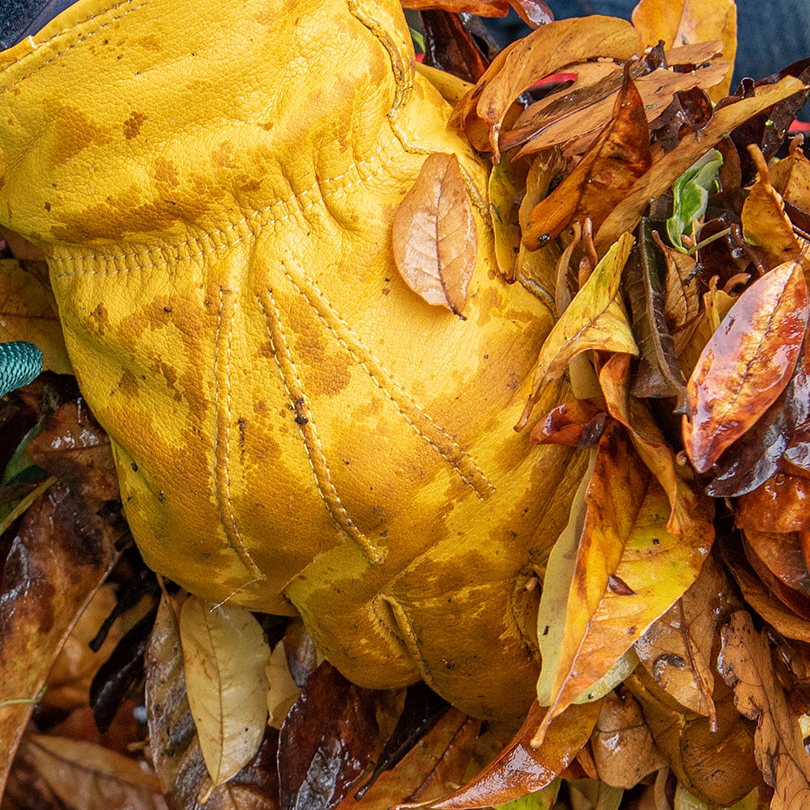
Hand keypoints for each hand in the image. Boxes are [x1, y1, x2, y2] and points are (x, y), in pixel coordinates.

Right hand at [0, 0, 567, 718]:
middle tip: (436, 562)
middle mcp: (400, 547)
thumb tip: (621, 442)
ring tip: (346, 507)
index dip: (532, 651)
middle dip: (441, 628)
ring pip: (331, 634)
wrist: (210, 149)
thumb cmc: (390, 177)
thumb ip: (571, 383)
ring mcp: (284, 553)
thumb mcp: (528, 267)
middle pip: (428, 660)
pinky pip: (235, 580)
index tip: (530, 632)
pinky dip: (251, 542)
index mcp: (506, 488)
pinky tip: (256, 462)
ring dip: (349, 590)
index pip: (530, 647)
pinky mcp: (188, 531)